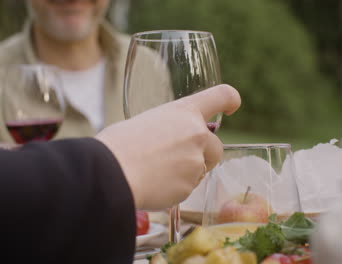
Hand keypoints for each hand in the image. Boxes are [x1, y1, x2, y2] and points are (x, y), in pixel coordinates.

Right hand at [96, 84, 240, 209]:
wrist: (110, 173)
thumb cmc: (117, 144)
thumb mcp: (144, 123)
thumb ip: (167, 129)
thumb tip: (166, 142)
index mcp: (184, 112)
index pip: (220, 96)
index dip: (230, 100)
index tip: (232, 106)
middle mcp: (197, 134)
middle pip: (216, 147)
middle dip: (203, 155)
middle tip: (177, 159)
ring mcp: (196, 162)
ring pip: (200, 170)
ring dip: (186, 172)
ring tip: (155, 172)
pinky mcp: (189, 187)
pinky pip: (187, 188)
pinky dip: (174, 188)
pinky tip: (153, 185)